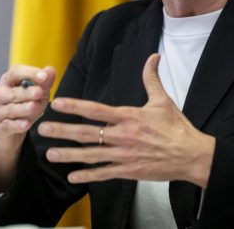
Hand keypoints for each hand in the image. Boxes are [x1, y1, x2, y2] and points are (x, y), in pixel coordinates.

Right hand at [0, 64, 56, 152]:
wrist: (11, 131)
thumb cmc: (24, 107)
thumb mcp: (38, 95)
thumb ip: (44, 82)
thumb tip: (50, 69)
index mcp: (8, 81)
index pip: (15, 72)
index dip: (29, 73)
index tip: (44, 76)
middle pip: (13, 92)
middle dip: (27, 92)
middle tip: (39, 92)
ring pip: (11, 109)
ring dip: (24, 108)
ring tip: (34, 106)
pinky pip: (9, 125)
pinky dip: (18, 125)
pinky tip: (26, 124)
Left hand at [37, 54, 214, 187]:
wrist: (192, 156)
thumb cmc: (177, 128)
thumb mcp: (163, 100)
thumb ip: (152, 78)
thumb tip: (153, 56)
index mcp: (128, 116)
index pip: (96, 109)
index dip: (74, 106)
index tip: (57, 104)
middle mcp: (123, 136)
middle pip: (87, 133)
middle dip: (62, 131)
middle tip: (42, 129)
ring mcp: (124, 155)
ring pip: (91, 155)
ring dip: (69, 155)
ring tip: (50, 154)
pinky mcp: (129, 171)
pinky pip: (103, 174)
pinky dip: (87, 176)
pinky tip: (72, 176)